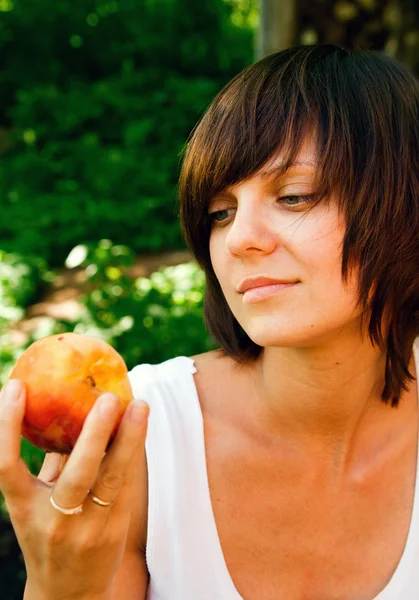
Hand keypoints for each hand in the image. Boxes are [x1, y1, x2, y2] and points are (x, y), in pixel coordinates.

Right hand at [0, 379, 148, 599]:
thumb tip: (67, 408)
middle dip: (95, 433)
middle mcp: (53, 519)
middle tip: (109, 397)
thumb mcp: (38, 501)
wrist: (67, 592)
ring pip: (112, 480)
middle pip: (76, 474)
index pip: (6, 465)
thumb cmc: (49, 533)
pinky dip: (133, 453)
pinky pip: (126, 485)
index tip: (14, 386)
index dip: (6, 426)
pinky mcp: (113, 531)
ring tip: (140, 405)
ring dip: (129, 440)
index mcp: (23, 507)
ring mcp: (86, 529)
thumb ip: (52, 462)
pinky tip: (140, 426)